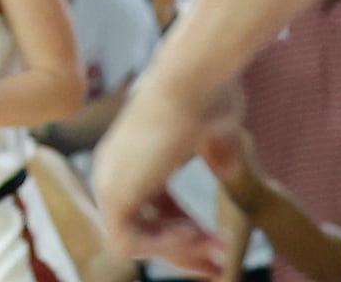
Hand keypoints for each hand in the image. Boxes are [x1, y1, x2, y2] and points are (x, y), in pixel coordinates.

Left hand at [91, 72, 232, 277]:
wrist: (194, 78)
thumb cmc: (210, 94)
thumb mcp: (217, 131)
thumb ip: (219, 154)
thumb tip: (230, 169)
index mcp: (132, 156)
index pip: (149, 211)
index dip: (183, 232)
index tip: (218, 243)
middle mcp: (114, 171)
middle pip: (140, 231)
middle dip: (183, 252)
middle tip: (219, 267)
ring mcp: (110, 181)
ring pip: (134, 243)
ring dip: (178, 253)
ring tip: (215, 247)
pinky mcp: (113, 192)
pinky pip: (129, 244)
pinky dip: (163, 246)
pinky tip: (196, 231)